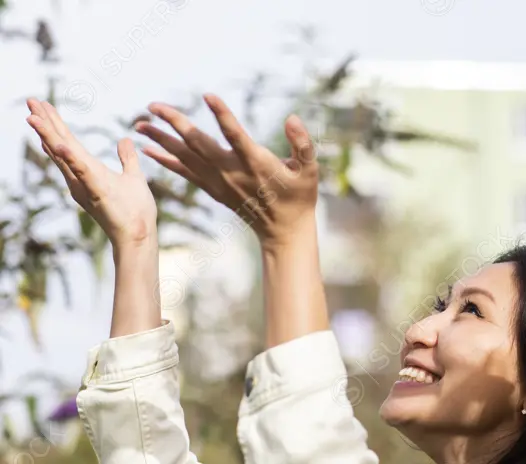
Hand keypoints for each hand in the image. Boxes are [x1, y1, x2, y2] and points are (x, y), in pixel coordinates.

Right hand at [25, 98, 156, 248]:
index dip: (56, 124)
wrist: (139, 235)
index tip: (44, 105)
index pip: (69, 143)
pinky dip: (71, 160)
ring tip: (32, 117)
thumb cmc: (135, 210)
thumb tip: (124, 140)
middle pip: (59, 145)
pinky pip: (83, 173)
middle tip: (30, 100)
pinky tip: (59, 145)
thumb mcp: (133, 177)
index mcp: (89, 171)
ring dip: (48, 136)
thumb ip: (127, 158)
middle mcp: (80, 177)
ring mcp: (86, 185)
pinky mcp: (97, 193)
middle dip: (45, 123)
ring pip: (64, 157)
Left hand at [135, 94, 318, 247]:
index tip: (208, 95)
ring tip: (139, 124)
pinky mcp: (214, 189)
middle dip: (174, 123)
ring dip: (161, 140)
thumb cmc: (299, 195)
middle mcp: (233, 172)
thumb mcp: (309, 170)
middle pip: (199, 144)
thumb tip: (292, 119)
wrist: (284, 229)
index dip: (223, 116)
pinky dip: (166, 161)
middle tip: (152, 105)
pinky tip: (149, 149)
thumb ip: (302, 144)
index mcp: (256, 163)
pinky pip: (185, 173)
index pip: (236, 136)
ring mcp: (220, 182)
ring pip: (186, 157)